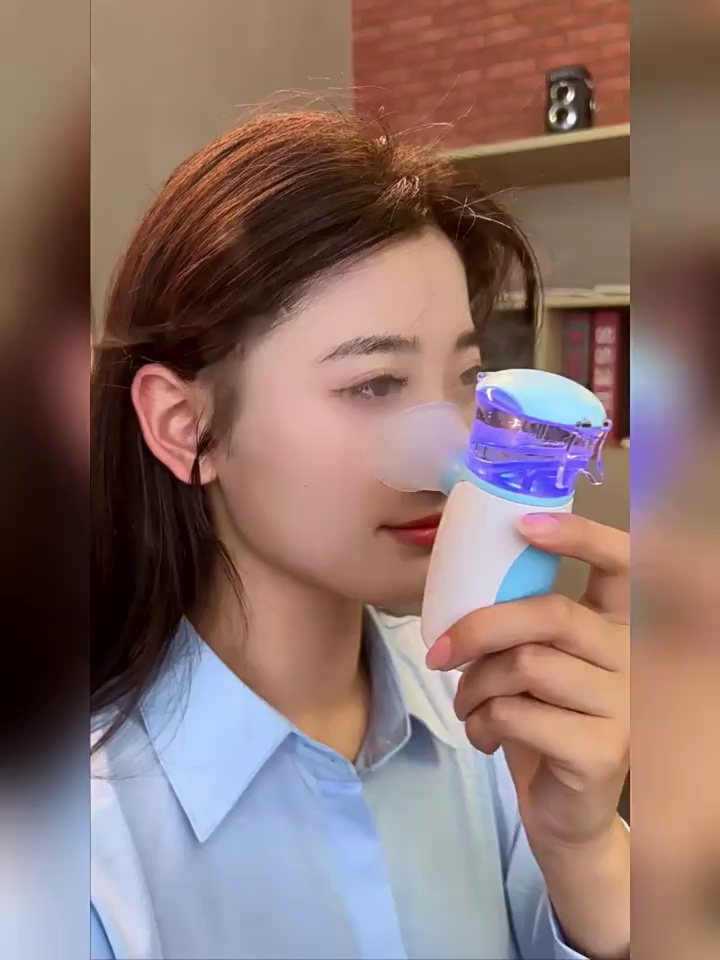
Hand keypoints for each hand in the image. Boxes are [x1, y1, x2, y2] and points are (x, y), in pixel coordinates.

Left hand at [426, 512, 629, 850]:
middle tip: (439, 652)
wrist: (562, 812)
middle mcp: (633, 656)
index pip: (620, 563)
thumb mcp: (532, 665)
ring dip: (474, 685)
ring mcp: (625, 705)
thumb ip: (520, 625)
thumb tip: (456, 584)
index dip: (580, 536)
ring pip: (526, 664)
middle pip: (550, 613)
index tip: (525, 526)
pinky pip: (519, 714)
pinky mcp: (604, 750)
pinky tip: (482, 736)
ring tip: (464, 704)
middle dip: (480, 628)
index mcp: (617, 625)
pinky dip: (483, 723)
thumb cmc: (540, 722)